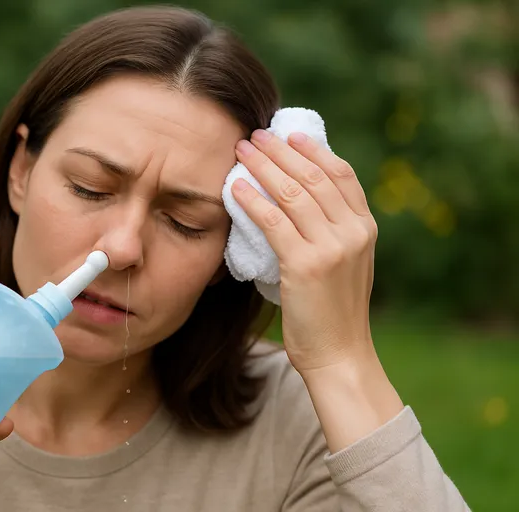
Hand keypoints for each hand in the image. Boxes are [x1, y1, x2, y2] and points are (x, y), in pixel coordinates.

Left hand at [231, 129, 377, 374]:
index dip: (314, 150)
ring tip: (242, 151)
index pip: (341, 175)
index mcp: (366, 228)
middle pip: (314, 176)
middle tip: (255, 135)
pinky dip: (252, 200)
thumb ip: (332, 230)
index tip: (290, 134)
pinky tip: (236, 187)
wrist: (339, 353)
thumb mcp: (346, 263)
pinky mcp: (306, 265)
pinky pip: (273, 221)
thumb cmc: (333, 310)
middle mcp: (353, 232)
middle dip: (281, 151)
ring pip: (292, 193)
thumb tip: (299, 197)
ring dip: (263, 167)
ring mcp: (332, 247)